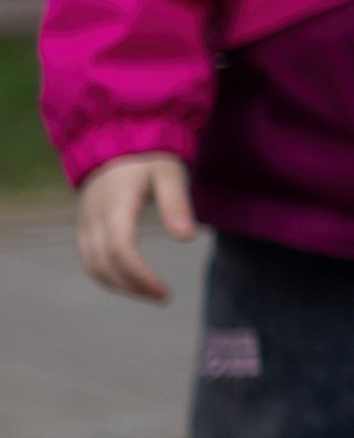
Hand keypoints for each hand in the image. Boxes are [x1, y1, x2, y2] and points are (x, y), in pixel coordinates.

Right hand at [76, 152, 196, 301]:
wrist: (118, 141)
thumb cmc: (149, 158)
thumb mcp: (170, 173)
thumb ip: (176, 203)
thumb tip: (186, 238)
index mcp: (115, 205)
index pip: (120, 250)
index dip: (139, 276)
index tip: (164, 292)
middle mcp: (93, 218)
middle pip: (103, 265)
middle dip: (132, 286)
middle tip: (163, 297)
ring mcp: (85, 223)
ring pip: (92, 266)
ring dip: (119, 285)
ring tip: (151, 293)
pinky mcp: (84, 226)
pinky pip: (89, 259)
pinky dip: (107, 275)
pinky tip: (132, 281)